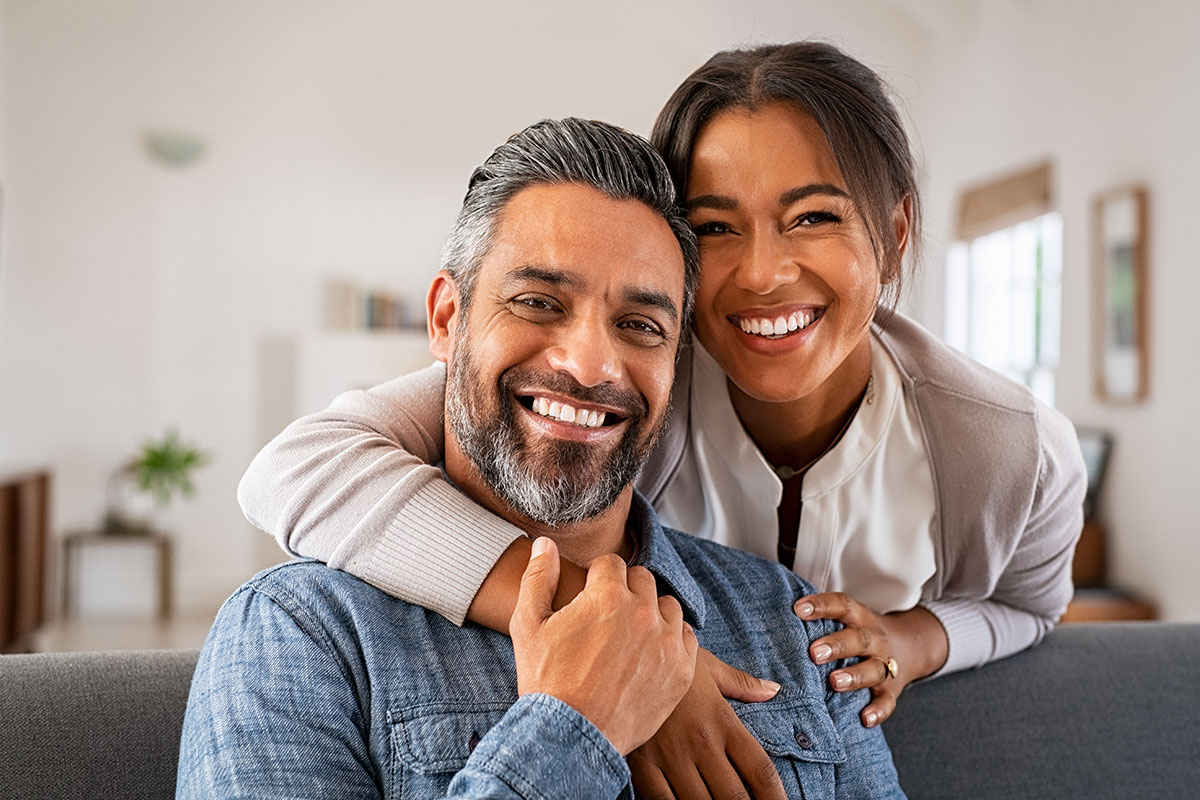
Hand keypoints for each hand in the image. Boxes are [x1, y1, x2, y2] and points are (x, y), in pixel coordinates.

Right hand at [511, 537, 698, 754]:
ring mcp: (666, 642)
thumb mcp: (528, 625)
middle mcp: (642, 612)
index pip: (610, 563)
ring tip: (629, 635)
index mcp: (607, 594)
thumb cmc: (546, 681)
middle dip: (624, 591)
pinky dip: (671, 640)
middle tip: (607, 618)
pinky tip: (650, 653)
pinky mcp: (682, 670)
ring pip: (668, 606)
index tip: (589, 597)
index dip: (596, 578)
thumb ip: (537, 577)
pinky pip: (687, 638)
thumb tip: (544, 544)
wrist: (570, 737)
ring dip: (651, 613)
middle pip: (642, 580)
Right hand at [628, 649, 784, 798]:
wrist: (624, 653)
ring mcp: (671, 756)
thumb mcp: (710, 667)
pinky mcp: (642, 764)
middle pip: (735, 797)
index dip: (777, 799)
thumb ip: (743, 684)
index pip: (761, 771)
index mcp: (723, 722)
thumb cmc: (669, 662)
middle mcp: (702, 743)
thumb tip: (773, 688)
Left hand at [794, 592, 947, 726]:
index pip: (842, 606)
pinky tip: (865, 718)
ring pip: (873, 670)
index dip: (821, 605)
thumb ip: (820, 619)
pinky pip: (887, 701)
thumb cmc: (859, 633)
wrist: (909, 646)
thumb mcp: (847, 619)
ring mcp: (885, 665)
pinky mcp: (891, 690)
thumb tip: (774, 614)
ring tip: (834, 682)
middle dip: (837, 645)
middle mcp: (874, 640)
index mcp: (859, 618)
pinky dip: (878, 711)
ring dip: (855, 676)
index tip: (798, 609)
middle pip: (859, 639)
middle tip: (814, 653)